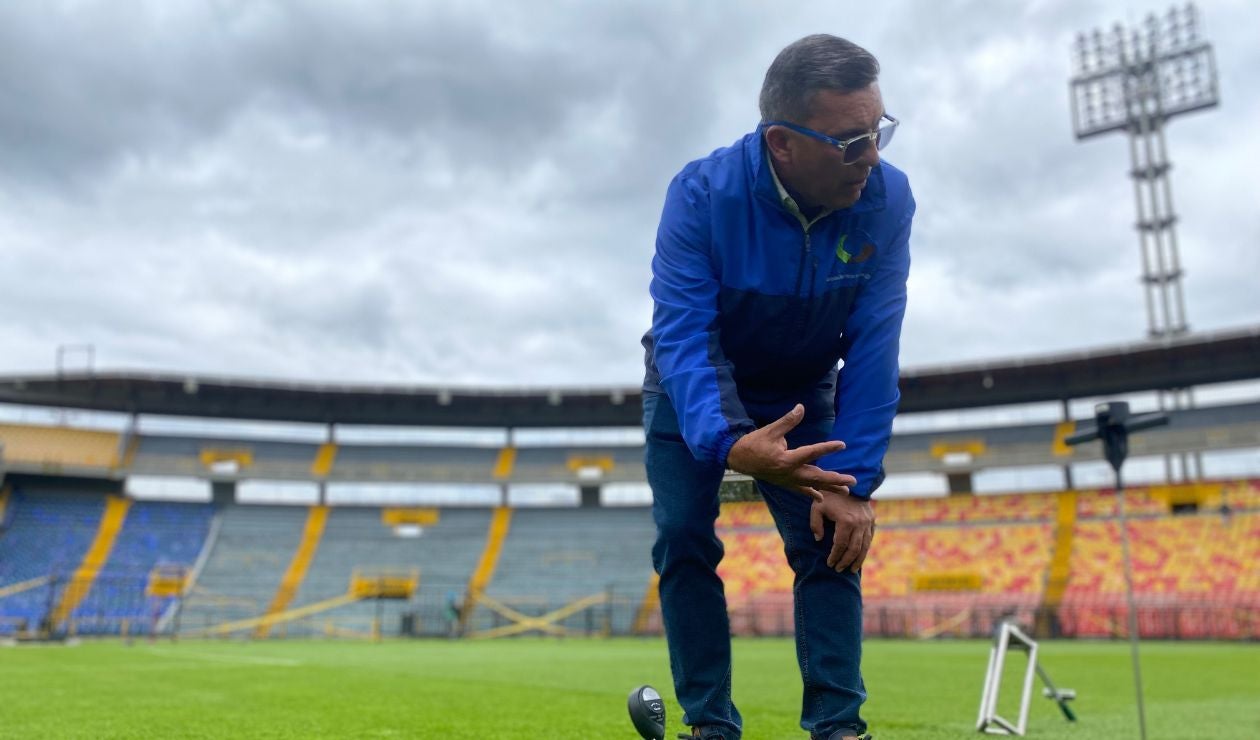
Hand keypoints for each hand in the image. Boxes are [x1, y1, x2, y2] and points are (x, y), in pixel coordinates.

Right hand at [726, 404, 856, 501]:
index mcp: (786, 459)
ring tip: (846, 490)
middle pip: (816, 477)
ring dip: (829, 487)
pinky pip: (800, 490)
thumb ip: (787, 421)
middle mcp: (789, 473)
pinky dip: (811, 494)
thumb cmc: (754, 443)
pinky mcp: (784, 482)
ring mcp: (787, 480)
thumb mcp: (770, 430)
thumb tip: (800, 407)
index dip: (827, 448)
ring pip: (812, 485)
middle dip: (835, 479)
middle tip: (853, 480)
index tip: (842, 445)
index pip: (811, 452)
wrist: (738, 459)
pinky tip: (822, 498)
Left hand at [809, 492, 874, 572]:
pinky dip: (865, 549)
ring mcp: (867, 522)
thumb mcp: (817, 506)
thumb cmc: (830, 495)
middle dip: (846, 561)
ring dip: (858, 560)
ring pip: (865, 546)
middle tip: (839, 569)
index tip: (829, 564)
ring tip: (852, 570)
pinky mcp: (872, 520)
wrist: (849, 481)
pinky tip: (860, 556)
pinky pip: (870, 538)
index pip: (840, 545)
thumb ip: (815, 524)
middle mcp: (859, 523)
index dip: (835, 556)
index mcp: (846, 521)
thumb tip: (818, 540)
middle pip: (854, 549)